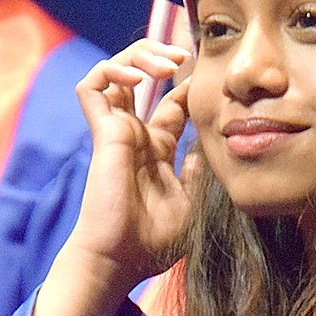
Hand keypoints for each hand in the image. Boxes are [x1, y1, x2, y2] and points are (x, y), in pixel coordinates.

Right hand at [22, 40, 194, 315]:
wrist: (122, 261)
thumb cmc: (155, 243)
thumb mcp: (195, 200)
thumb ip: (203, 168)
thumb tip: (221, 142)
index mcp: (158, 150)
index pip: (173, 102)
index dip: (190, 83)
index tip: (212, 73)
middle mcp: (136, 135)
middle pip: (143, 77)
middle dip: (162, 55)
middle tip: (187, 54)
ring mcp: (117, 132)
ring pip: (116, 72)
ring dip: (140, 56)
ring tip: (168, 61)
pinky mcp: (102, 133)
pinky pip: (94, 87)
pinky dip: (113, 70)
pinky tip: (140, 76)